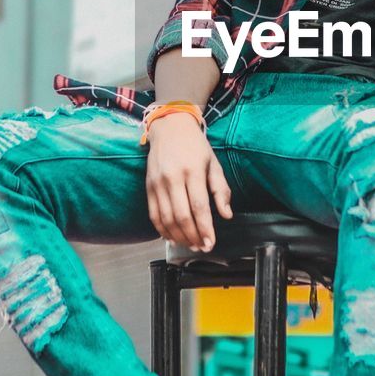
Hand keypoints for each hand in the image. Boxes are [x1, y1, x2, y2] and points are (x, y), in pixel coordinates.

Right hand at [144, 113, 232, 250]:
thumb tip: (226, 215)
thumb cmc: (195, 146)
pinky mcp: (148, 186)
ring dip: (179, 236)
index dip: (205, 228)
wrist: (169, 127)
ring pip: (167, 218)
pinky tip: (172, 237)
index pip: (199, 206)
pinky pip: (153, 214)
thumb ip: (221, 190)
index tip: (211, 243)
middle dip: (193, 236)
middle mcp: (173, 177)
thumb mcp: (213, 163)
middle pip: (182, 216)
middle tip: (201, 247)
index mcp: (193, 171)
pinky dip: (162, 229)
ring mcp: (158, 183)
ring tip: (190, 245)